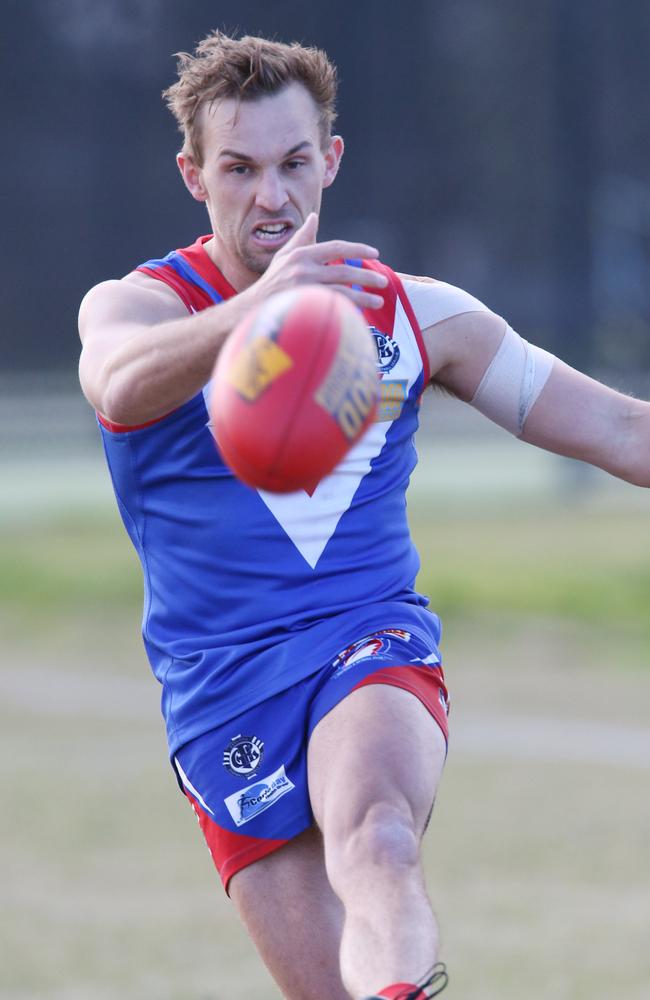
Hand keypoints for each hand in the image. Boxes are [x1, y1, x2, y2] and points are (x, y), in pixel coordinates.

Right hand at [250, 213, 387, 309]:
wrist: (251, 311)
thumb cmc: (271, 283)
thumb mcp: (284, 257)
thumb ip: (302, 238)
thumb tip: (314, 218)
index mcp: (301, 254)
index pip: (336, 247)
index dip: (357, 249)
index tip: (374, 253)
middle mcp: (302, 269)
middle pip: (343, 270)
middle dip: (367, 276)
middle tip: (383, 282)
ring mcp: (303, 289)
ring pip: (342, 291)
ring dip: (363, 296)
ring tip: (378, 300)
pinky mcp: (304, 306)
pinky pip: (333, 307)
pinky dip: (350, 309)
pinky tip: (362, 313)